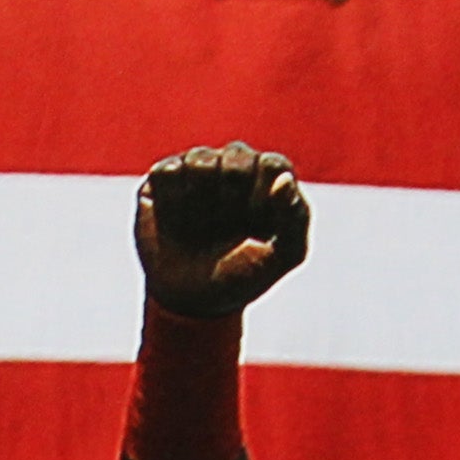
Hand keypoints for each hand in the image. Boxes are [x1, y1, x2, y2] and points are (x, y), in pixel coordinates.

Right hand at [134, 142, 311, 321]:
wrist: (191, 302)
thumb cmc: (243, 276)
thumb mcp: (283, 257)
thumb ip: (295, 219)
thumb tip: (282, 179)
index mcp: (268, 180)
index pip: (272, 165)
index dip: (262, 195)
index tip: (253, 224)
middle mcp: (234, 168)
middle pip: (236, 157)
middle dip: (230, 197)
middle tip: (223, 227)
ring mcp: (197, 172)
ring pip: (199, 159)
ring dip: (199, 198)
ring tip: (198, 226)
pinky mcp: (164, 182)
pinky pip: (166, 171)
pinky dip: (170, 197)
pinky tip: (176, 219)